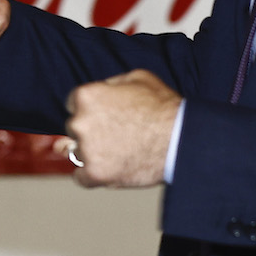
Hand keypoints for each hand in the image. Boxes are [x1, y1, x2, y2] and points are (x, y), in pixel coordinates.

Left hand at [64, 69, 180, 187]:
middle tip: (114, 135)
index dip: (91, 111)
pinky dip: (92, 176)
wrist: (180, 139)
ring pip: (77, 153)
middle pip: (74, 129)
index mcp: (86, 96)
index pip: (74, 104)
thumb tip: (102, 91)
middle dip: (90, 131)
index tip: (103, 118)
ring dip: (92, 153)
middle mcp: (80, 122)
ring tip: (118, 152)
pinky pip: (81, 177)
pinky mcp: (95, 174)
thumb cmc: (163, 108)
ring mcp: (86, 149)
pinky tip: (109, 169)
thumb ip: (111, 84)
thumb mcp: (137, 78)